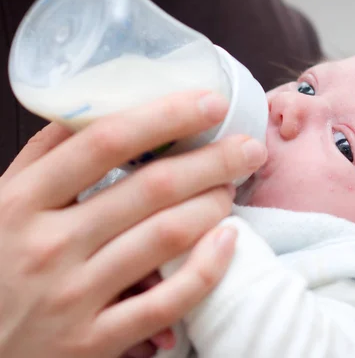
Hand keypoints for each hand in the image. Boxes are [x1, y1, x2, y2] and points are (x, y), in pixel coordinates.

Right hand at [0, 91, 266, 357]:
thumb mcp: (1, 203)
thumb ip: (46, 155)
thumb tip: (96, 106)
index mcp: (22, 201)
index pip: (105, 141)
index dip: (166, 116)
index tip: (211, 103)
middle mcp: (48, 246)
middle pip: (151, 187)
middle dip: (213, 160)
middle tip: (247, 148)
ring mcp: (73, 297)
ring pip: (167, 237)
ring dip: (213, 205)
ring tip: (231, 189)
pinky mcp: (94, 340)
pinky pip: (167, 301)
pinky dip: (207, 267)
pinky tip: (228, 242)